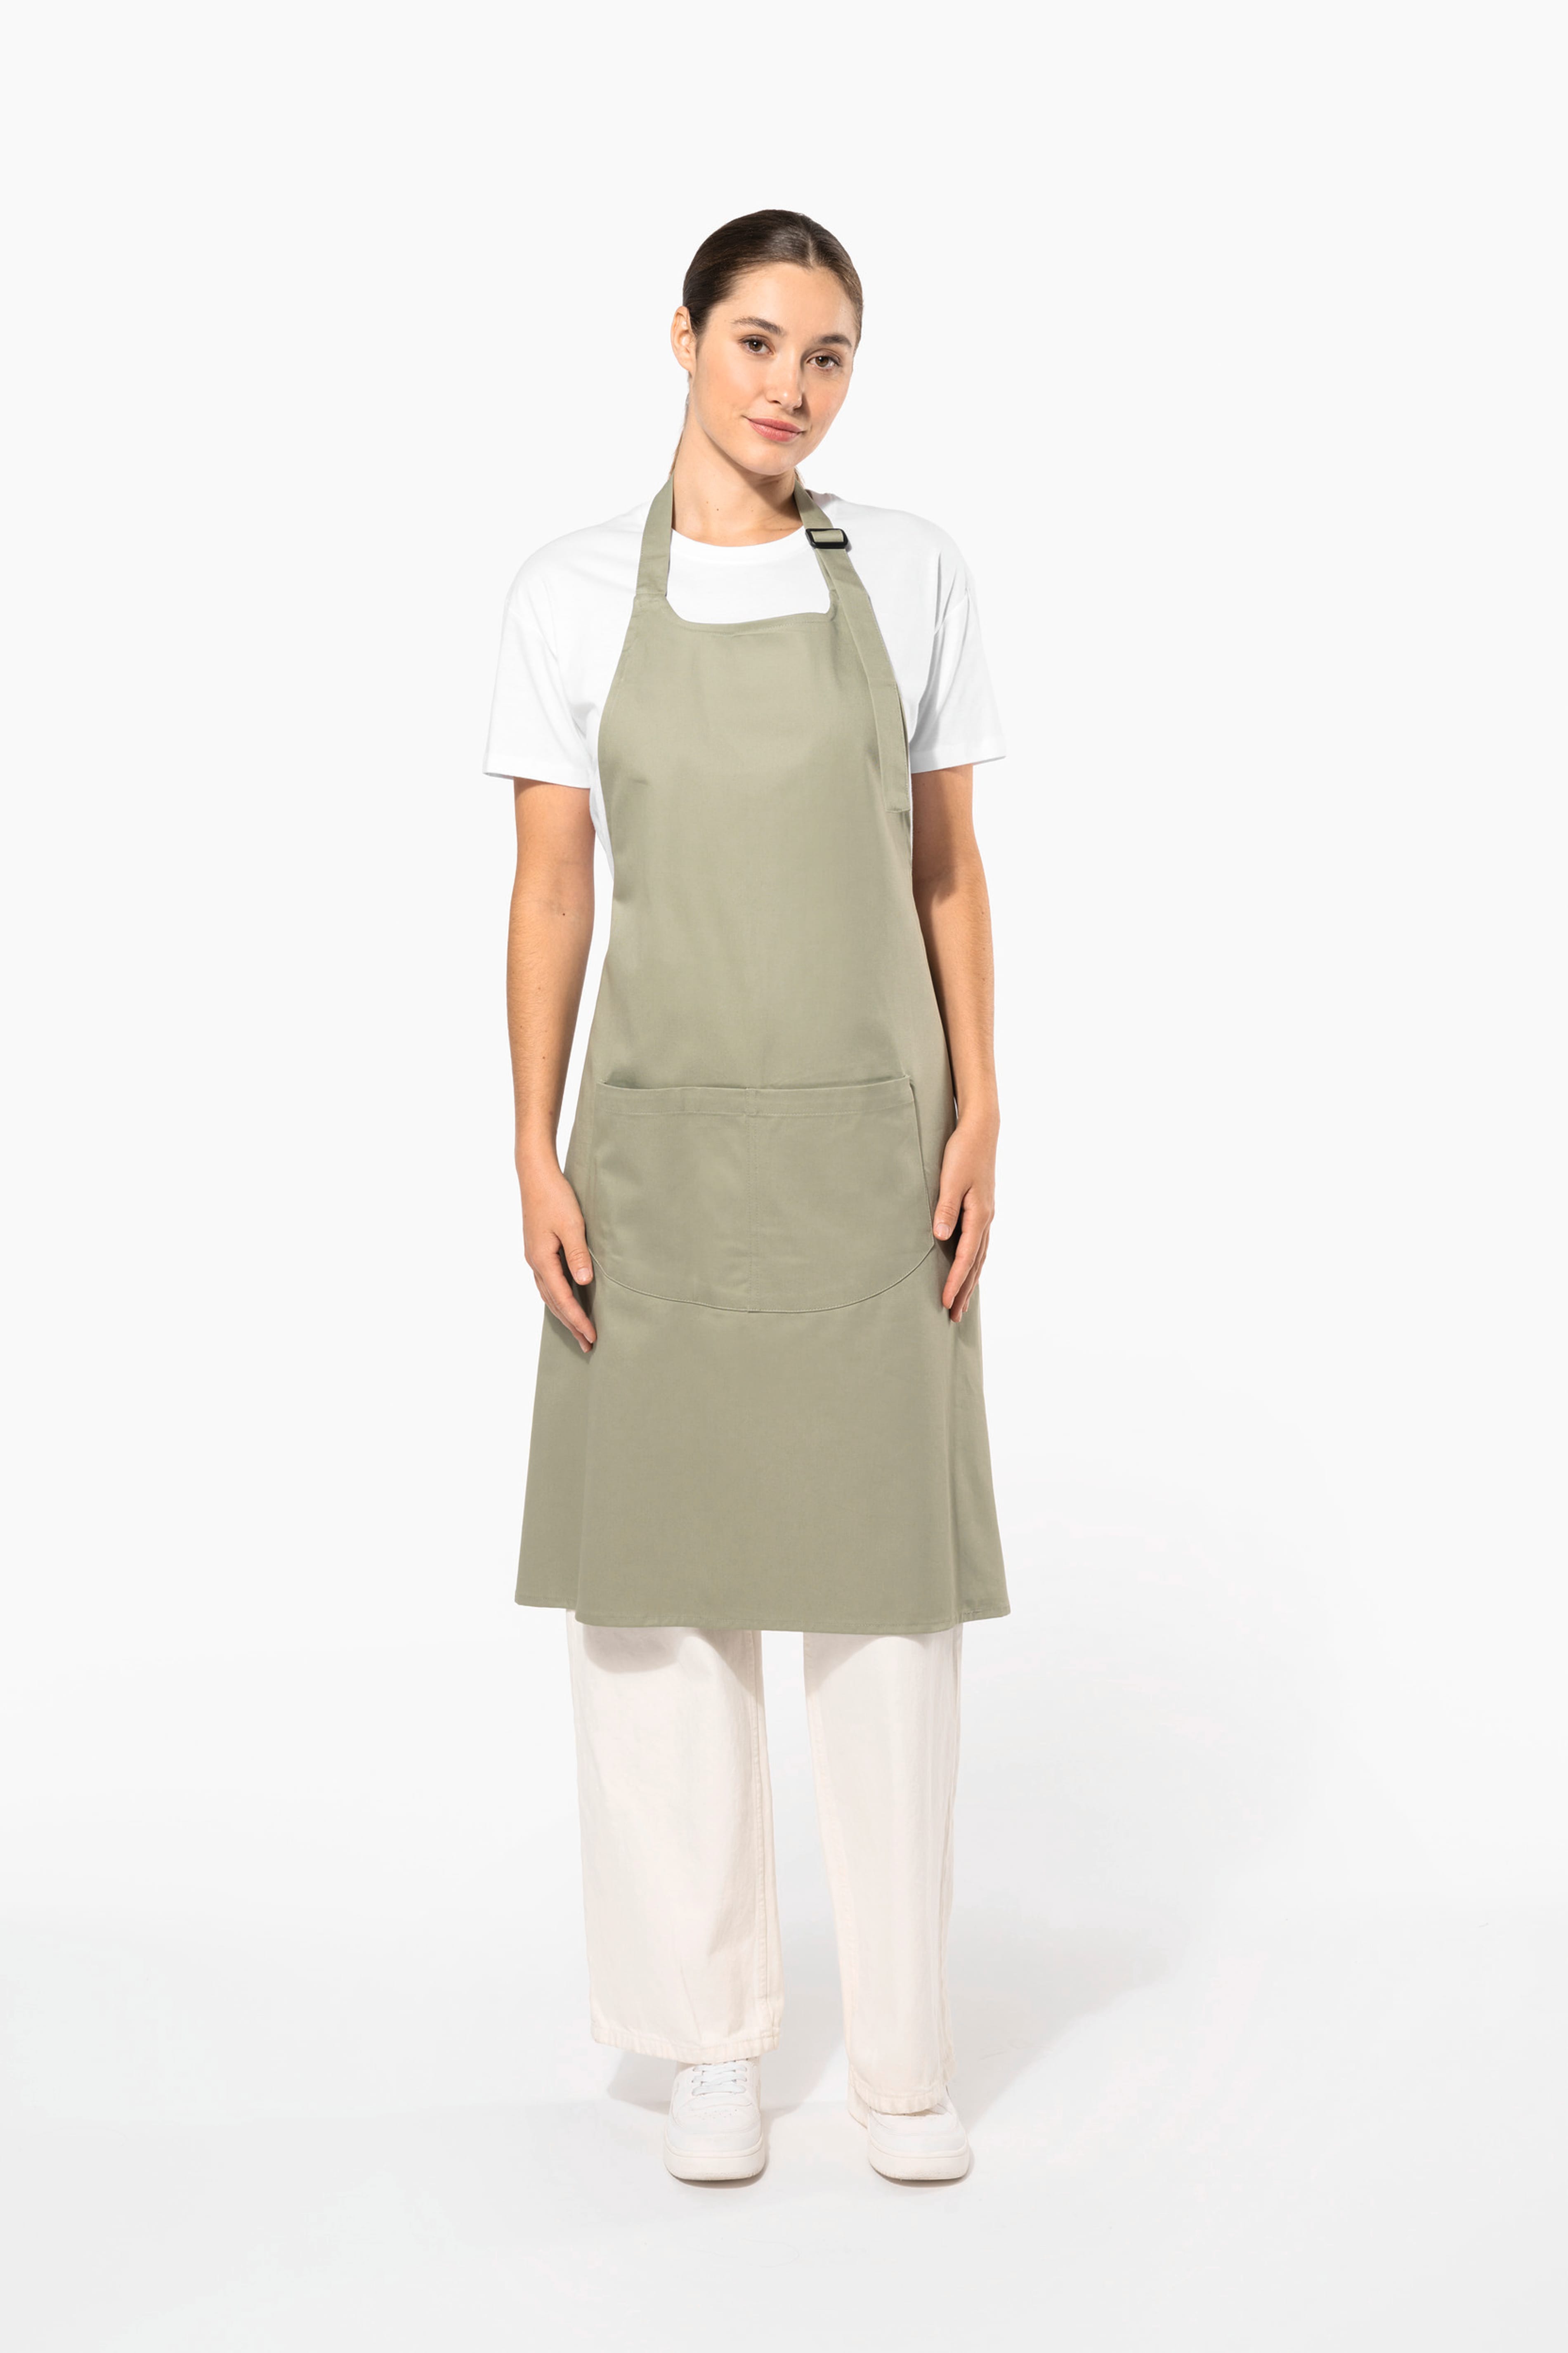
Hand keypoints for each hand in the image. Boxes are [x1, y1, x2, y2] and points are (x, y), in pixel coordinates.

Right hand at [519, 1155, 595, 1352]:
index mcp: (542, 1260)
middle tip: (588, 1345)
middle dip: (571, 1325)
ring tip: (579, 1330)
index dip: (577, 1319)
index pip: (562, 1299)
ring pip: (549, 1294)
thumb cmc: (555, 1197)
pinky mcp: (539, 1250)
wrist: (535, 1176)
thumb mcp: (571, 1225)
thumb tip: (583, 1283)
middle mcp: (536, 1263)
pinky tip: (566, 1302)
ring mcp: (535, 1257)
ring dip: (564, 1314)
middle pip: (553, 1303)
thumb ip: (577, 1255)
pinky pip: (549, 1282)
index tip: (591, 1336)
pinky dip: (558, 1298)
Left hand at [932, 1109, 996, 1322]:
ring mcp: (985, 1215)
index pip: (965, 1257)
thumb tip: (941, 1237)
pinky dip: (974, 1262)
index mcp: (979, 1215)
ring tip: (962, 1301)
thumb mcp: (951, 1180)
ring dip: (970, 1280)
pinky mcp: (981, 1209)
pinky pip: (979, 1244)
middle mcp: (985, 1219)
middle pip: (975, 1264)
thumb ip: (946, 1209)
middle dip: (965, 1290)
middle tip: (955, 1316)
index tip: (946, 1302)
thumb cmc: (963, 1153)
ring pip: (979, 1256)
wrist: (981, 1130)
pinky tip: (969, 1268)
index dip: (955, 1281)